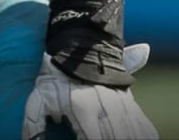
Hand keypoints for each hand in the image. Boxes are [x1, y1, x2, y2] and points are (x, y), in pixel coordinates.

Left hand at [22, 44, 157, 139]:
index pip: (94, 139)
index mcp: (83, 106)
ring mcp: (122, 102)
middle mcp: (106, 104)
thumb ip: (33, 123)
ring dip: (129, 138)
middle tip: (101, 139)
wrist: (78, 47)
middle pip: (116, 137)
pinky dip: (145, 135)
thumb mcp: (38, 97)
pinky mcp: (130, 100)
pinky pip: (145, 125)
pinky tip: (140, 139)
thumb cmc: (53, 78)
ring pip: (134, 132)